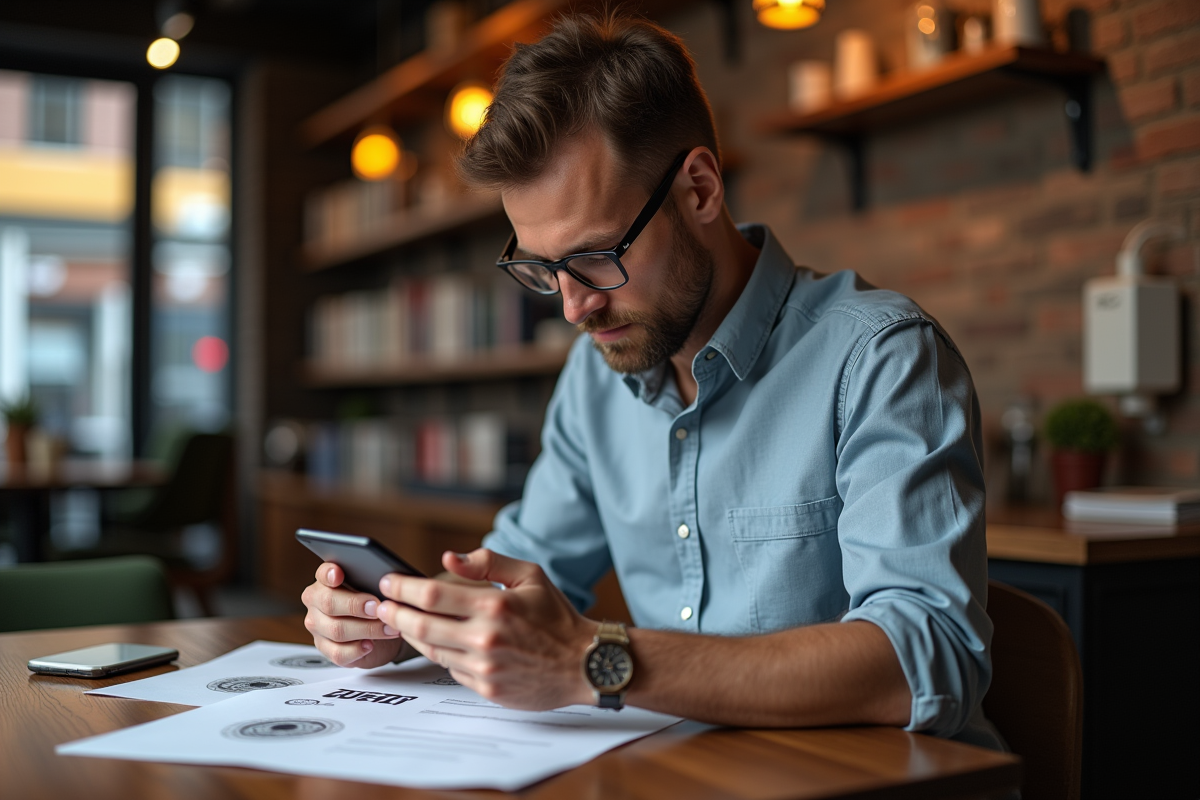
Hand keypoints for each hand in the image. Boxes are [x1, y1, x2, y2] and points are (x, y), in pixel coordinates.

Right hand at [301, 562, 403, 667]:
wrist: (379, 634)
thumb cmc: (374, 605)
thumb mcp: (375, 590)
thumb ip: (373, 583)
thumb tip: (386, 584)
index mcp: (326, 581)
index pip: (323, 573)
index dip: (329, 573)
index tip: (338, 575)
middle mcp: (317, 602)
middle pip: (329, 603)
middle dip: (356, 605)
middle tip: (378, 607)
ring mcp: (318, 627)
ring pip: (336, 630)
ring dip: (366, 629)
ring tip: (387, 628)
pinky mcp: (325, 648)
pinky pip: (338, 652)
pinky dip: (357, 650)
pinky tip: (370, 645)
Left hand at [376, 549, 596, 709]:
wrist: (584, 663)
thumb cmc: (557, 617)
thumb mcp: (530, 576)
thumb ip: (488, 562)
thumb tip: (448, 557)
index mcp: (494, 605)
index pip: (431, 594)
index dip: (402, 588)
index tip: (388, 582)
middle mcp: (485, 637)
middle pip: (420, 625)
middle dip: (394, 612)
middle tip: (380, 604)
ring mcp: (484, 667)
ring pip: (431, 649)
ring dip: (410, 634)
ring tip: (399, 621)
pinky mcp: (487, 688)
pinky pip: (450, 669)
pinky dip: (439, 653)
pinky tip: (434, 642)